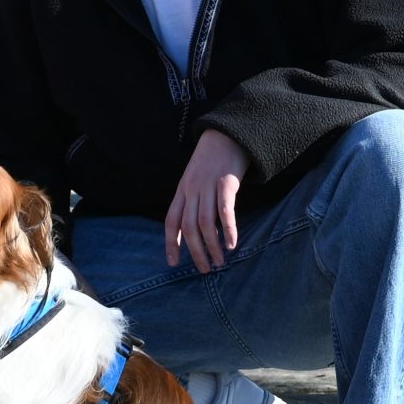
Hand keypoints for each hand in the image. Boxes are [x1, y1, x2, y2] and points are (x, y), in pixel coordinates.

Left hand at [164, 128, 248, 273]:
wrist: (227, 134)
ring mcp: (208, 185)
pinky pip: (225, 210)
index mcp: (182, 190)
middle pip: (189, 226)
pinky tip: (232, 243)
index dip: (171, 243)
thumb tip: (193, 230)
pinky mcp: (227, 182)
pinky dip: (228, 229)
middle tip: (205, 269)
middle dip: (195, 251)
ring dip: (212, 246)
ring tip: (220, 261)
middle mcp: (192, 189)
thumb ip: (193, 201)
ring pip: (205, 222)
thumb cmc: (212, 161)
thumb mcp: (195, 179)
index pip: (171, 221)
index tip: (173, 263)